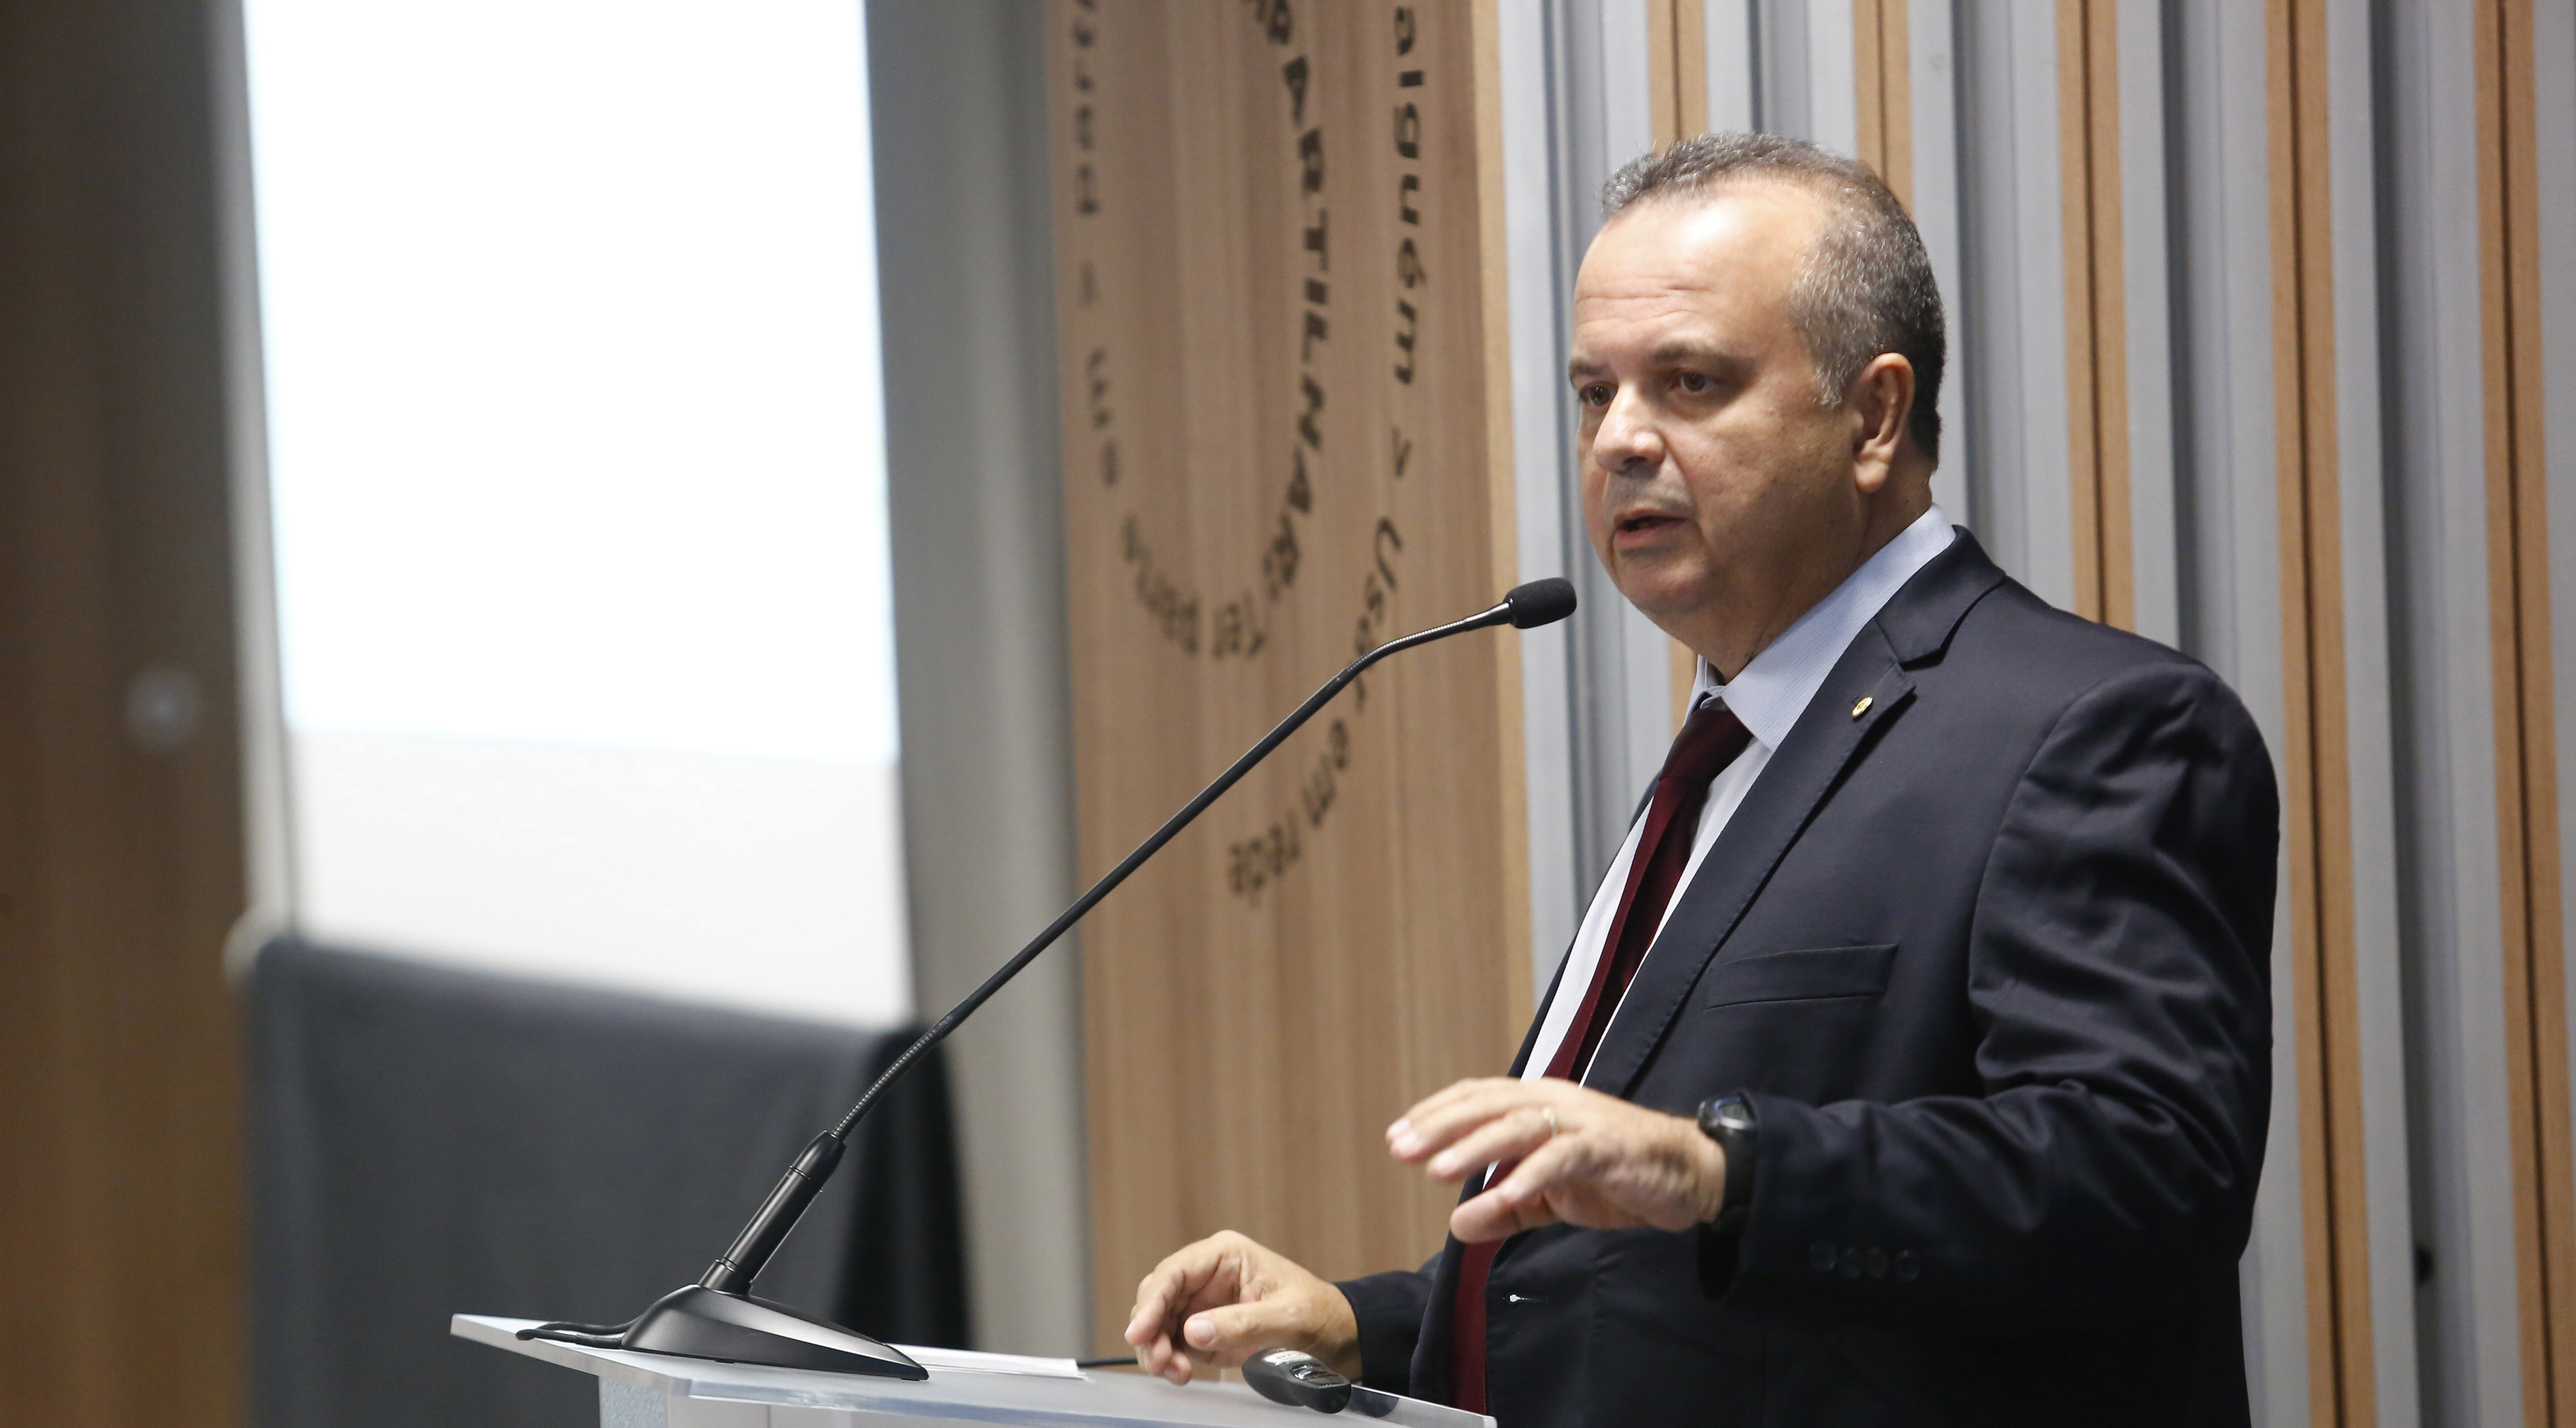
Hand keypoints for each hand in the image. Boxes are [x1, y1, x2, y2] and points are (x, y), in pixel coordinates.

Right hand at [1121, 1229, 1359, 1385]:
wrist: (1334, 1336)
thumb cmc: (1316, 1314)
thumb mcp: (1286, 1317)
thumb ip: (1242, 1323)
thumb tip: (1193, 1331)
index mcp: (1225, 1255)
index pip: (1174, 1272)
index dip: (1152, 1301)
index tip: (1140, 1332)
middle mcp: (1207, 1276)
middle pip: (1158, 1297)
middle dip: (1151, 1329)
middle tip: (1158, 1361)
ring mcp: (1202, 1303)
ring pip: (1160, 1322)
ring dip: (1157, 1348)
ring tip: (1173, 1372)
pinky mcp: (1204, 1331)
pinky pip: (1173, 1343)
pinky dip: (1169, 1360)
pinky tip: (1179, 1374)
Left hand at [1387, 1077, 1726, 1241]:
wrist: (1688, 1175)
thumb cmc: (1616, 1176)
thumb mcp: (1551, 1198)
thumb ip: (1507, 1209)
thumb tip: (1456, 1225)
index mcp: (1540, 1105)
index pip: (1479, 1099)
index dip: (1437, 1114)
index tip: (1398, 1137)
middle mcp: (1557, 1102)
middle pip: (1490, 1105)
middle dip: (1442, 1126)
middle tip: (1402, 1149)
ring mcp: (1584, 1122)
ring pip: (1521, 1126)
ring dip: (1477, 1146)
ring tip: (1438, 1170)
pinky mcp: (1609, 1148)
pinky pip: (1564, 1159)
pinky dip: (1531, 1176)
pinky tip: (1502, 1197)